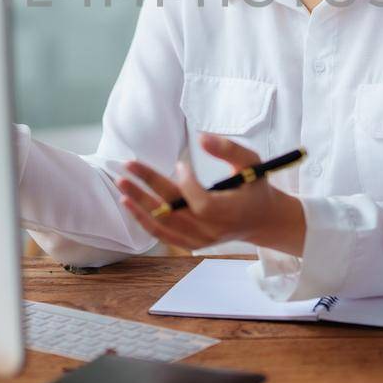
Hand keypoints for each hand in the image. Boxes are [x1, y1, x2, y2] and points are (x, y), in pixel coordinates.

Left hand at [116, 134, 306, 256]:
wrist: (261, 220)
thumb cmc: (255, 187)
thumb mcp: (251, 163)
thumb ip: (228, 149)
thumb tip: (200, 138)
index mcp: (230, 212)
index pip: (202, 203)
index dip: (188, 185)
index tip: (181, 164)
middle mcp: (212, 230)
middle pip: (174, 212)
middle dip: (148, 187)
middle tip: (128, 166)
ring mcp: (200, 240)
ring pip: (163, 225)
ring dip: (139, 204)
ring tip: (122, 185)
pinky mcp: (191, 243)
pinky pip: (163, 234)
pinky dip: (144, 220)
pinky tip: (129, 203)